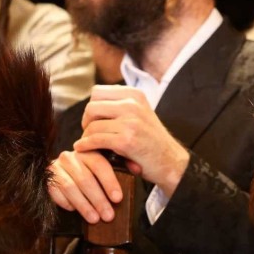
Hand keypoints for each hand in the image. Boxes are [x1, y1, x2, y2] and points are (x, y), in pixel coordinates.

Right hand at [48, 149, 123, 222]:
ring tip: (94, 219)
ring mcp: (56, 167)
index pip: (100, 165)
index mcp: (87, 151)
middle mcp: (70, 157)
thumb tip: (138, 170)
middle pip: (85, 179)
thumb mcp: (105, 164)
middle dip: (98, 200)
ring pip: (70, 187)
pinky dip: (65, 202)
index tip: (117, 199)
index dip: (109, 182)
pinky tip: (74, 211)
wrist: (62, 170)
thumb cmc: (88, 170)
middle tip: (108, 216)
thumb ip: (121, 165)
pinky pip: (55, 192)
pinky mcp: (47, 178)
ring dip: (83, 205)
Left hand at [72, 85, 189, 197]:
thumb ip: (120, 105)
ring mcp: (130, 122)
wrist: (170, 161)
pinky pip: (95, 140)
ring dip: (86, 137)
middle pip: (91, 107)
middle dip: (86, 122)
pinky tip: (83, 149)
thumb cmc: (150, 140)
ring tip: (90, 144)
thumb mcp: (139, 113)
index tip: (95, 120)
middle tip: (90, 133)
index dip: (92, 107)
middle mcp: (133, 104)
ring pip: (92, 126)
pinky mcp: (126, 141)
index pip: (97, 92)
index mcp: (135, 95)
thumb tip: (90, 105)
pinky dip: (85, 146)